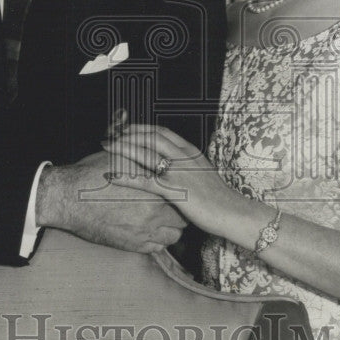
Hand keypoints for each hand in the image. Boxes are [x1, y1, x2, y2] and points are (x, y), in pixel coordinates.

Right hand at [35, 150, 185, 254]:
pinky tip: (150, 231)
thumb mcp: (119, 156)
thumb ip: (140, 151)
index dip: (180, 192)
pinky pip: (157, 247)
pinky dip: (158, 240)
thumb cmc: (92, 175)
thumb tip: (148, 142)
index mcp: (155, 189)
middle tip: (172, 205)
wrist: (68, 199)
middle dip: (179, 211)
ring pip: (173, 236)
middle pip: (182, 217)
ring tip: (163, 219)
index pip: (182, 194)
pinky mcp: (133, 246)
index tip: (175, 190)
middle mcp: (154, 213)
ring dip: (171, 227)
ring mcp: (144, 232)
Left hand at [101, 125, 238, 235]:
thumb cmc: (219, 197)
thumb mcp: (203, 173)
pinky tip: (111, 175)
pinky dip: (126, 176)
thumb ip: (188, 165)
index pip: (161, 131)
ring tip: (106, 145)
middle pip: (150, 136)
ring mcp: (179, 172)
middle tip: (110, 134)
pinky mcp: (175, 190)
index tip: (124, 127)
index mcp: (190, 151)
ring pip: (146, 153)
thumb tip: (173, 163)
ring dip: (123, 148)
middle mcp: (183, 157)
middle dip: (127, 133)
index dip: (140, 127)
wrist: (233, 212)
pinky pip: (145, 181)